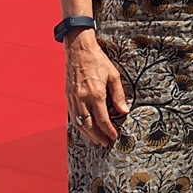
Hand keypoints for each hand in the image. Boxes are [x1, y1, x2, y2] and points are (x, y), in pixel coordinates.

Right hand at [66, 33, 129, 147]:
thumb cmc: (97, 60)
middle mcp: (82, 98)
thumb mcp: (113, 75)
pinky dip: (79, 125)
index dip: (108, 131)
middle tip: (105, 143)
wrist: (79, 49)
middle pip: (89, 125)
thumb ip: (119, 95)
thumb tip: (124, 111)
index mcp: (95, 94)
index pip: (102, 119)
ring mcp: (73, 98)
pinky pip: (73, 116)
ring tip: (96, 140)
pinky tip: (85, 129)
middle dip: (98, 137)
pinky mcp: (68, 96)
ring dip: (88, 134)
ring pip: (79, 123)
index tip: (114, 137)